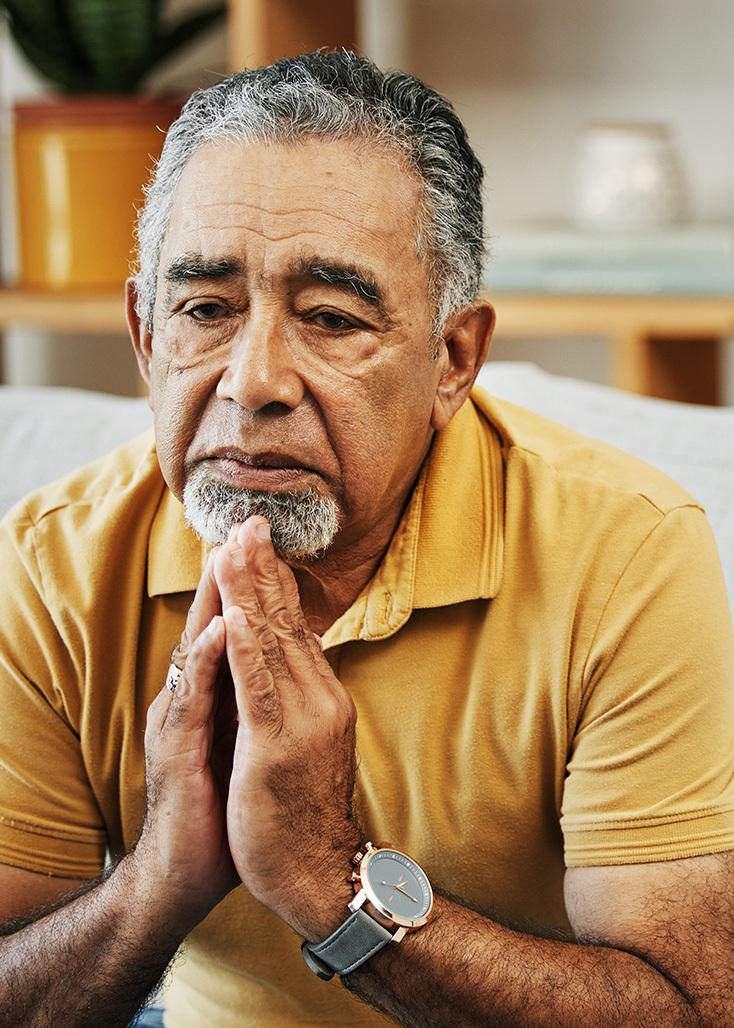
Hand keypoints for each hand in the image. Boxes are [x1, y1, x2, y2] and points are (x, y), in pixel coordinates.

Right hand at [132, 549, 238, 929]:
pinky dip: (207, 660)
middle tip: (247, 525)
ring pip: (199, 648)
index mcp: (215, 693)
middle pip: (216, 624)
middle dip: (232, 575)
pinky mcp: (176, 749)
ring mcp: (181, 719)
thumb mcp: (246, 739)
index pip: (234, 629)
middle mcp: (193, 697)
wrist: (189, 868)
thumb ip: (254, 698)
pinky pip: (193, 698)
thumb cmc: (221, 802)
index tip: (267, 542)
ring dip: (216, 600)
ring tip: (229, 554)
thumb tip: (285, 666)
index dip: (250, 586)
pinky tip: (221, 629)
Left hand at [214, 517, 360, 940]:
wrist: (318, 871)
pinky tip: (234, 616)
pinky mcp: (276, 746)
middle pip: (286, 621)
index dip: (273, 581)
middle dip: (262, 569)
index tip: (257, 541)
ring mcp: (301, 719)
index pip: (295, 625)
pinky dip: (246, 648)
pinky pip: (258, 689)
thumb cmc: (304, 807)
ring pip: (271, 644)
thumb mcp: (308, 739)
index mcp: (321, 693)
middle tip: (249, 520)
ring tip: (234, 549)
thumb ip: (300, 694)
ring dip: (250, 593)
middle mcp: (318, 696)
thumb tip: (291, 655)